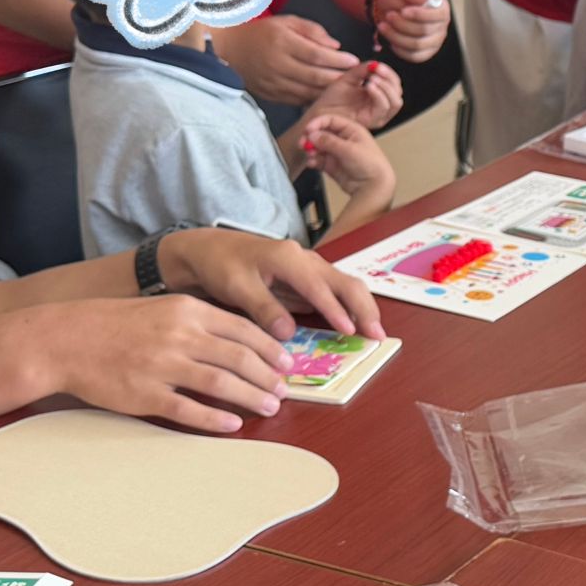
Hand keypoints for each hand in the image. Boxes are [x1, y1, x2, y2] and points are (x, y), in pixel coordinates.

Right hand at [26, 295, 292, 433]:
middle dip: (268, 376)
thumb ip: (201, 320)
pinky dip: (215, 419)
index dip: (271, 348)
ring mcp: (162, 366)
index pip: (243, 329)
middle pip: (239, 358)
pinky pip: (188, 410)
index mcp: (187, 311)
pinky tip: (232, 425)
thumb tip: (242, 340)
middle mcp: (180, 336)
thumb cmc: (117, 323)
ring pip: (221, 383)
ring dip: (251, 397)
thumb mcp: (164, 308)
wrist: (66, 339)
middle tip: (284, 390)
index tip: (287, 363)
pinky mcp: (145, 395)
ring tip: (270, 407)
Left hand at [156, 229, 384, 340]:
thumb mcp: (236, 286)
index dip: (336, 310)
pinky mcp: (307, 278)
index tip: (351, 331)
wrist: (208, 250)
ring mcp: (309, 267)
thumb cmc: (220, 265)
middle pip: (345, 281)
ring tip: (374, 332)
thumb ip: (263, 308)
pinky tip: (355, 324)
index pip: (319, 286)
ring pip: (345, 285)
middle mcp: (306, 259)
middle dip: (364, 308)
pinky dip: (349, 307)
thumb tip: (289, 333)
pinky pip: (335, 291)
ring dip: (361, 308)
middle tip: (378, 334)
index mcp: (289, 257)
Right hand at [214, 15, 357, 104]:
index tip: (354, 61)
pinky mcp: (269, 94)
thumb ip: (312, 31)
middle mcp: (276, 64)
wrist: (229, 49)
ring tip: (345, 87)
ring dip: (328, 91)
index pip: (316, 55)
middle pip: (314, 76)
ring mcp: (272, 82)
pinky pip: (296, 100)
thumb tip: (335, 46)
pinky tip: (326, 95)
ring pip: (307, 92)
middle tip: (355, 77)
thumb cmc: (263, 33)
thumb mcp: (287, 21)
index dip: (337, 60)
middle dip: (338, 78)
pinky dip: (313, 99)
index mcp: (282, 42)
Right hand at [301, 114, 394, 201]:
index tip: (307, 130)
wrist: (373, 187)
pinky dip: (313, 161)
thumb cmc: (369, 165)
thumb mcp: (349, 150)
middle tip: (302, 143)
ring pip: (318, 147)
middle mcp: (344, 139)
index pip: (331, 120)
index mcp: (352, 130)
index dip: (318, 123)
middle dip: (311, 137)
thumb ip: (329, 141)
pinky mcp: (332, 165)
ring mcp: (337, 152)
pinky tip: (312, 163)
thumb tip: (312, 134)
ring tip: (310, 155)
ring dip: (311, 149)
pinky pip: (319, 160)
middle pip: (322, 133)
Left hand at [307, 60, 402, 130]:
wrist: (320, 114)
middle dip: (389, 78)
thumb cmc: (331, 100)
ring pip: (396, 101)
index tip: (377, 65)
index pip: (394, 83)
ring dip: (386, 87)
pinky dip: (379, 95)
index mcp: (378, 95)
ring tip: (372, 79)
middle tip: (377, 70)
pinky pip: (383, 108)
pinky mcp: (373, 121)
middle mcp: (381, 106)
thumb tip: (375, 63)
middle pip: (398, 91)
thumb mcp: (348, 79)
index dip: (389, 73)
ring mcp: (378, 115)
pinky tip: (368, 86)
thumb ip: (362, 70)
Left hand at [370, 0, 451, 62]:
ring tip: (383, 25)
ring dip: (396, 36)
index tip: (403, 11)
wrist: (391, 3)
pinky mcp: (424, 52)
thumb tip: (425, 0)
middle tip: (388, 15)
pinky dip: (398, 48)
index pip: (438, 15)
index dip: (420, 15)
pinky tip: (389, 37)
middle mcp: (441, 25)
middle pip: (424, 31)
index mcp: (441, 7)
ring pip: (416, 45)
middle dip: (402, 24)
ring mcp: (434, 41)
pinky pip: (413, 56)